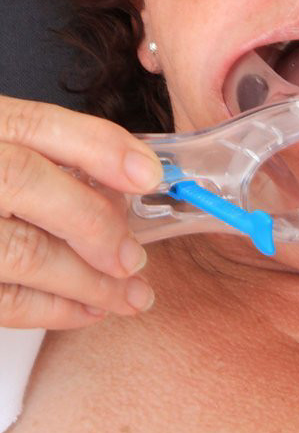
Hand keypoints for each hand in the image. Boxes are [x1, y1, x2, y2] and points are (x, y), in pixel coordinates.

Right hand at [0, 96, 161, 327]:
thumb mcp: (3, 148)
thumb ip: (49, 156)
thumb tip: (126, 183)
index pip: (37, 122)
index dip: (99, 146)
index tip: (149, 174)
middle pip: (26, 182)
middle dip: (93, 222)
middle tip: (134, 258)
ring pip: (21, 250)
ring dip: (87, 281)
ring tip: (129, 296)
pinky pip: (2, 299)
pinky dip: (52, 310)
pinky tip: (87, 311)